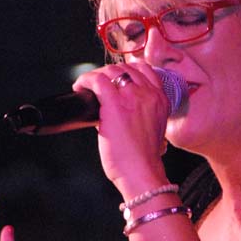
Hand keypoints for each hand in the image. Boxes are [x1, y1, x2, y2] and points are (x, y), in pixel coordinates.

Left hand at [72, 63, 168, 197]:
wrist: (142, 172)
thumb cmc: (144, 159)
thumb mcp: (154, 129)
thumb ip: (143, 114)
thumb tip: (119, 111)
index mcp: (160, 100)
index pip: (144, 70)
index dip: (127, 71)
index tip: (115, 80)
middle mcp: (149, 94)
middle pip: (126, 68)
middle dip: (109, 73)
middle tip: (97, 85)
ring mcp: (133, 97)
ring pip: (111, 70)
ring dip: (97, 76)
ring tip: (88, 87)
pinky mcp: (114, 104)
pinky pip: (97, 80)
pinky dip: (85, 80)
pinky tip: (80, 88)